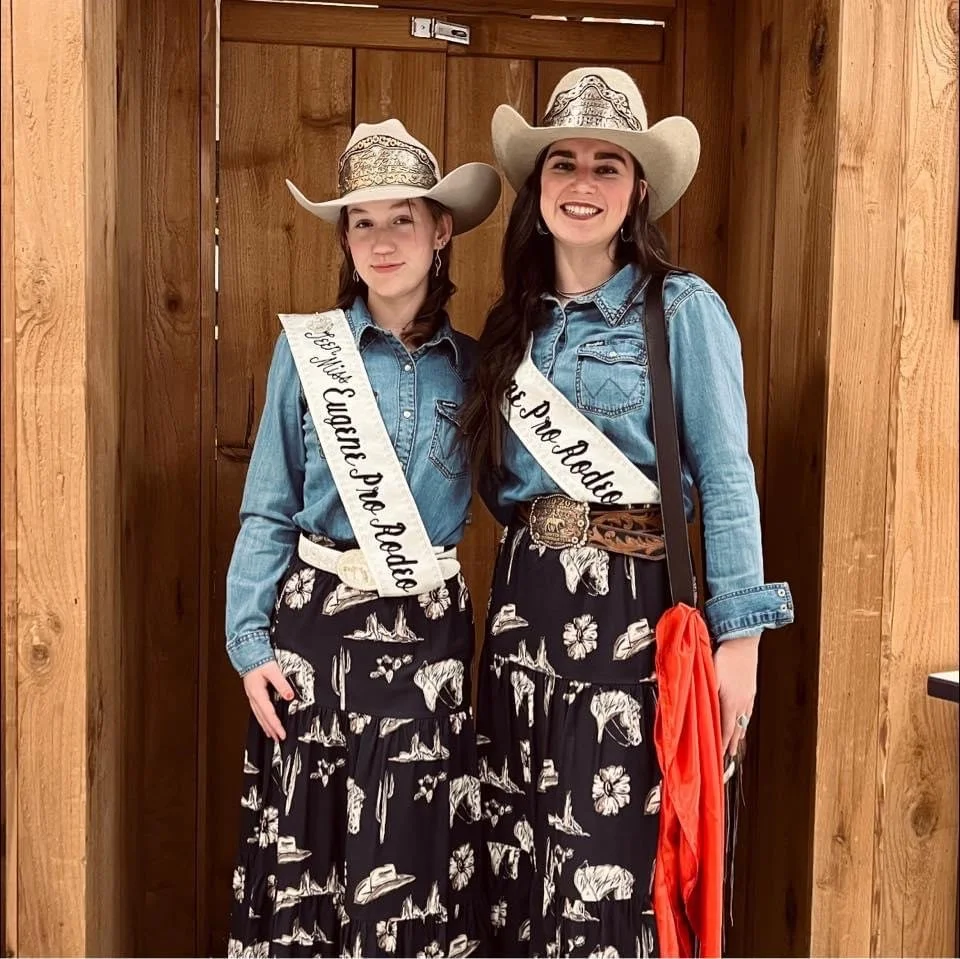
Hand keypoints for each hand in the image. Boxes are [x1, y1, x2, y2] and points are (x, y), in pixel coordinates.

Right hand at [242, 660, 295, 740]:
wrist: (247, 653)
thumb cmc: (258, 660)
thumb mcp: (273, 670)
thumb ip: (282, 684)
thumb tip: (290, 696)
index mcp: (257, 693)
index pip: (269, 713)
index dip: (276, 725)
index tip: (281, 734)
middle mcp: (253, 697)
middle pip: (263, 718)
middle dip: (271, 729)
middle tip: (278, 739)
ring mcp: (252, 696)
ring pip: (259, 716)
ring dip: (266, 726)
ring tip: (272, 735)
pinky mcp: (253, 694)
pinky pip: (257, 710)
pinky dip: (262, 718)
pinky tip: (264, 721)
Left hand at [713, 635, 759, 758]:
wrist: (743, 641)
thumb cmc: (727, 656)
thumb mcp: (711, 676)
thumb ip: (704, 692)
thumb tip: (696, 704)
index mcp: (730, 702)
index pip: (726, 730)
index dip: (723, 745)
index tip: (721, 757)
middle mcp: (741, 703)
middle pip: (736, 729)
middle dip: (732, 743)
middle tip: (730, 755)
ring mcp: (748, 696)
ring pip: (743, 720)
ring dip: (739, 732)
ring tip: (737, 742)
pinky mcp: (750, 689)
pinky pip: (748, 710)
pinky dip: (744, 719)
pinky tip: (744, 718)